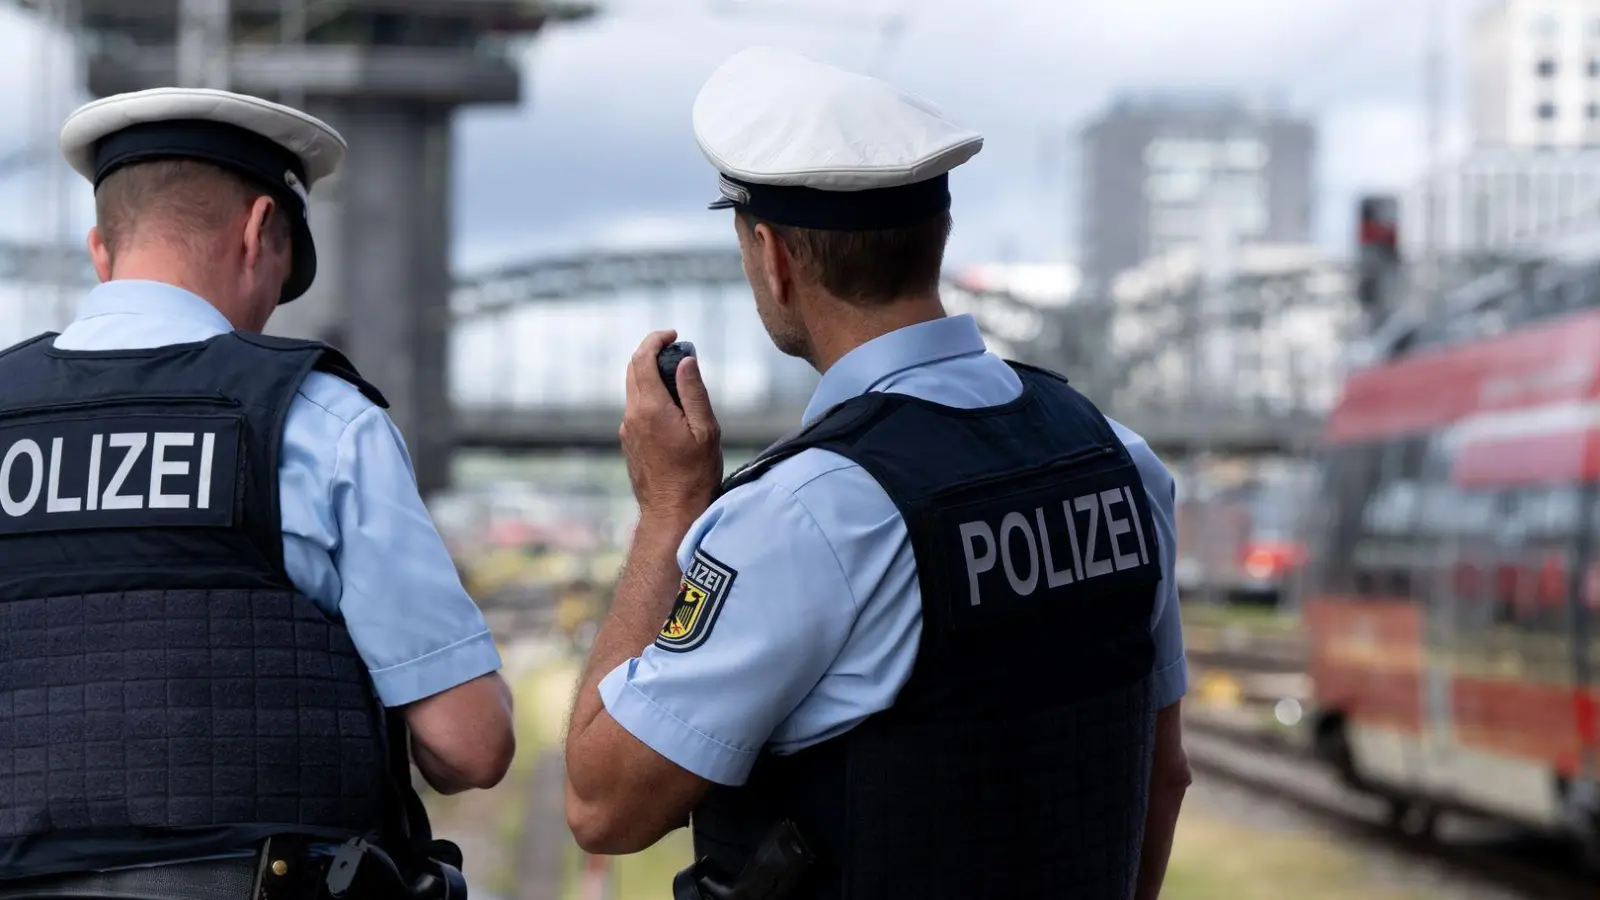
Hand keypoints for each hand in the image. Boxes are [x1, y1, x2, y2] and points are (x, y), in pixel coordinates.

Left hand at [620, 330, 722, 525]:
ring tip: (679, 381)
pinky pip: (635, 409)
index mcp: (651, 408)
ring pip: (633, 390)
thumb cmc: (695, 474)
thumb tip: (686, 360)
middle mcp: (632, 416)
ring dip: (651, 376)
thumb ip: (693, 392)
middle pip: (633, 370)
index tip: (673, 336)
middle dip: (651, 354)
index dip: (655, 340)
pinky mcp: (629, 443)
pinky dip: (649, 396)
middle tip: (676, 351)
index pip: (642, 359)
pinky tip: (671, 410)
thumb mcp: (706, 430)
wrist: (671, 512)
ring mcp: (627, 431)